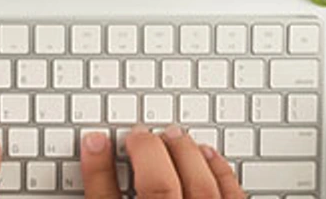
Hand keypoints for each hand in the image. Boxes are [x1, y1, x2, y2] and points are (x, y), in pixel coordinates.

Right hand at [82, 125, 245, 198]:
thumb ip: (106, 196)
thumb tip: (95, 151)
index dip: (97, 169)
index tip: (93, 141)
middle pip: (158, 187)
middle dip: (147, 151)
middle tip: (138, 133)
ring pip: (200, 188)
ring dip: (185, 154)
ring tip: (173, 134)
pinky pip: (232, 196)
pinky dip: (220, 171)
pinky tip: (208, 154)